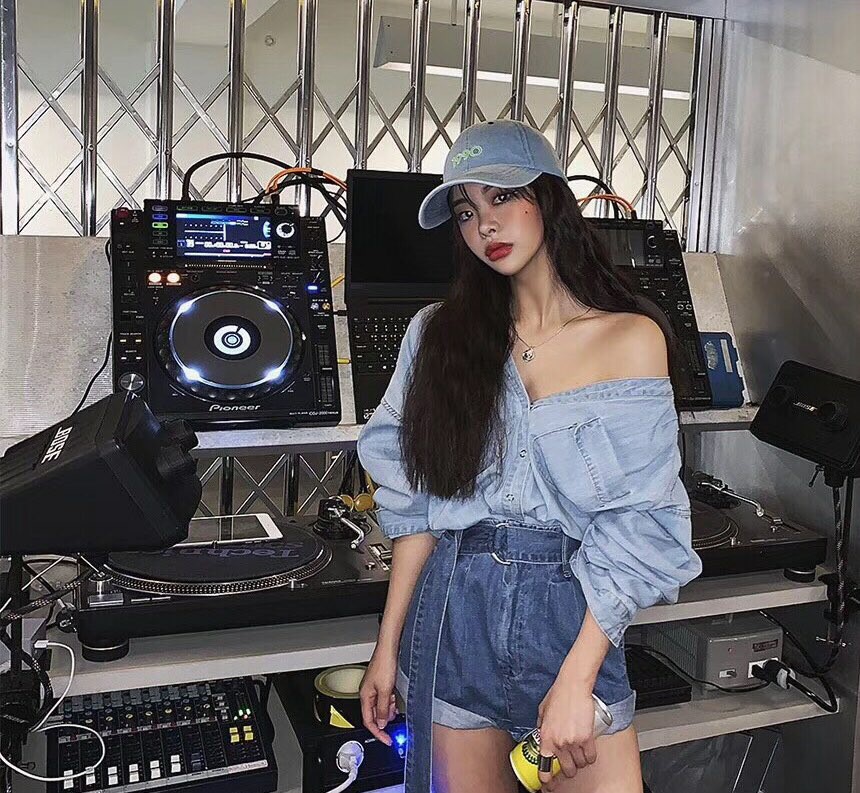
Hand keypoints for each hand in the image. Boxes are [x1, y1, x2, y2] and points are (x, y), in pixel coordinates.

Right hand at [359, 644, 398, 745]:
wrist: (389, 649)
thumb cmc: (384, 664)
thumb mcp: (385, 691)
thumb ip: (383, 709)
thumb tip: (382, 723)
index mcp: (364, 696)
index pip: (368, 721)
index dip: (378, 733)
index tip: (386, 740)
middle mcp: (367, 693)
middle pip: (374, 715)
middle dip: (384, 722)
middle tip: (393, 728)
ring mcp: (374, 688)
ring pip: (380, 707)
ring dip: (388, 712)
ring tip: (395, 712)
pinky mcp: (381, 683)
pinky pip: (384, 699)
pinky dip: (390, 703)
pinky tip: (395, 701)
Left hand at [535, 675, 597, 790]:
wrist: (573, 686)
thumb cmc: (558, 694)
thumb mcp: (542, 711)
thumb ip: (541, 725)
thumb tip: (541, 733)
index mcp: (546, 737)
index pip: (545, 766)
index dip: (547, 779)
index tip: (549, 784)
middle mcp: (558, 742)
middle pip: (567, 770)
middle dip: (570, 769)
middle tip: (570, 764)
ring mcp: (573, 742)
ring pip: (580, 765)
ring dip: (581, 761)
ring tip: (580, 752)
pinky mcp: (586, 738)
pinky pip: (591, 757)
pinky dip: (591, 757)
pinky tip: (589, 751)